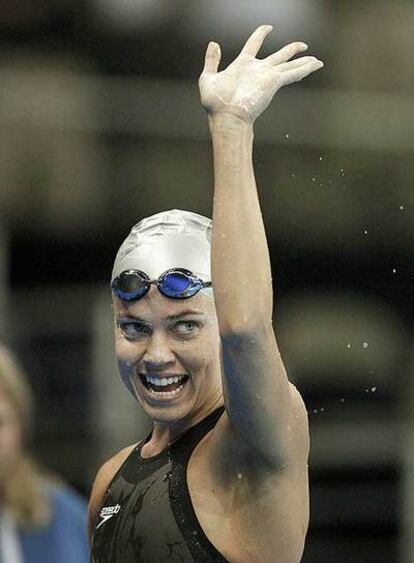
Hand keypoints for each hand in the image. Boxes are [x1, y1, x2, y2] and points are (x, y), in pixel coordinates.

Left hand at [199, 25, 323, 123]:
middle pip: (279, 56)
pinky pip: (293, 73)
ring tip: (317, 60)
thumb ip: (211, 60)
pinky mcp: (274, 82)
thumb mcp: (207, 78)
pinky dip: (305, 68)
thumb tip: (213, 43)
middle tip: (303, 46)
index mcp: (242, 65)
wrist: (226, 117)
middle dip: (291, 50)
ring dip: (303, 62)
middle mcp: (257, 70)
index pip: (253, 44)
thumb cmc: (215, 104)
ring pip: (289, 65)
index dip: (260, 34)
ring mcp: (267, 76)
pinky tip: (316, 64)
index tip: (268, 27)